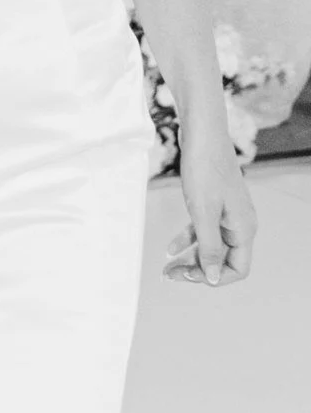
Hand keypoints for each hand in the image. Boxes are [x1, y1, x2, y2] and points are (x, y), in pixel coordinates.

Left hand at [164, 130, 256, 287]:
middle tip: (170, 275)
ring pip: (211, 246)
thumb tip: (212, 278)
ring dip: (191, 258)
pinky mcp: (215, 205)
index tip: (188, 277)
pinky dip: (188, 239)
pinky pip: (204, 230)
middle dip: (198, 270)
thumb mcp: (203, 212)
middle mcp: (240, 225)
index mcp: (244, 229)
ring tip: (167, 267)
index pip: (237, 269)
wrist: (202, 134)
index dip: (214, 278)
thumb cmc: (205, 169)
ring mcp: (228, 214)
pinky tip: (170, 248)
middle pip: (223, 260)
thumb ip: (209, 247)